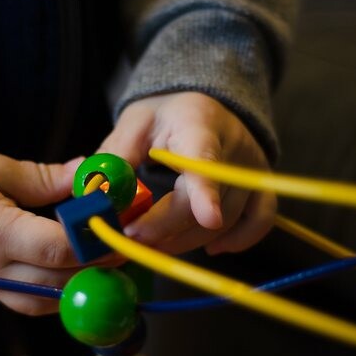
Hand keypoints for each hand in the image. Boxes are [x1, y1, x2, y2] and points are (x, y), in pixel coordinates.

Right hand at [0, 149, 104, 314]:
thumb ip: (48, 178)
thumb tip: (90, 175)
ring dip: (81, 285)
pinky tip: (78, 274)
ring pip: (48, 300)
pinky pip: (33, 303)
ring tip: (107, 261)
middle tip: (126, 244)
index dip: (94, 241)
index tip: (120, 226)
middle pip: (59, 279)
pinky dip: (60, 292)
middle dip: (98, 265)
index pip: (57, 248)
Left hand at [99, 92, 275, 254]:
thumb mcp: (133, 125)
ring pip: (227, 220)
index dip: (206, 191)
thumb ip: (115, 157)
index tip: (208, 218)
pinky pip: (260, 220)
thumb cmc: (164, 116)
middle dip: (167, 227)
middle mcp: (234, 148)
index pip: (205, 160)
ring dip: (188, 240)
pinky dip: (239, 239)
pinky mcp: (260, 185)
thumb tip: (95, 193)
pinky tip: (210, 248)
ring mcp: (252, 170)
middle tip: (131, 239)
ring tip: (152, 245)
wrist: (204, 106)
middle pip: (207, 201)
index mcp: (198, 125)